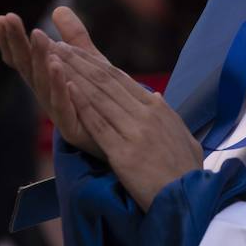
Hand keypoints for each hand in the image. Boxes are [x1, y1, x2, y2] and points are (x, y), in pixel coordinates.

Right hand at [0, 7, 106, 156]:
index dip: (12, 40)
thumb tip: (58, 8)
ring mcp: (58, 112)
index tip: (4, 17)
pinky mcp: (73, 128)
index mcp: (47, 80)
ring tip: (38, 36)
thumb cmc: (100, 98)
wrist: (122, 136)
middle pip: (28, 67)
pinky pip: (65, 107)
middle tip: (8, 19)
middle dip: (18, 42)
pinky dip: (62, 90)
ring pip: (44, 84)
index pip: (24, 58)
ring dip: (40, 60)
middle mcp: (47, 95)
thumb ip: (74, 37)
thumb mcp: (89, 62)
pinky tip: (61, 72)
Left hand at [53, 42, 202, 210]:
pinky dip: (82, 105)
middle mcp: (147, 113)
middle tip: (56, 45)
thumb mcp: (182, 136)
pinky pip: (99, 124)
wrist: (191, 200)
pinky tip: (67, 89)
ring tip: (54, 59)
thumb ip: (167, 116)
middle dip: (79, 61)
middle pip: (106, 81)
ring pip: (100, 96)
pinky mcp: (125, 153)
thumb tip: (156, 98)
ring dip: (74, 75)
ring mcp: (136, 132)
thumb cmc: (186, 172)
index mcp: (158, 108)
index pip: (120, 78)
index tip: (75, 49)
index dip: (94, 63)